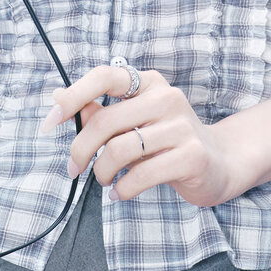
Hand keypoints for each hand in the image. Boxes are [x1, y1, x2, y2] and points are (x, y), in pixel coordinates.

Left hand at [41, 64, 238, 206]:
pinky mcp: (191, 156)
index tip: (51, 120)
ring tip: (105, 180)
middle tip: (74, 168)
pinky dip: (122, 189)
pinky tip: (120, 193)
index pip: (105, 76)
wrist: (219, 163)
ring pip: (120, 150)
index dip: (74, 95)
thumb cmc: (166, 141)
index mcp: (149, 83)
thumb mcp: (133, 121)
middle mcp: (166, 98)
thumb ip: (99, 110)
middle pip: (106, 121)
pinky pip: (141, 175)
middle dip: (81, 150)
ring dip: (102, 172)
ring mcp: (181, 126)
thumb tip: (57, 98)